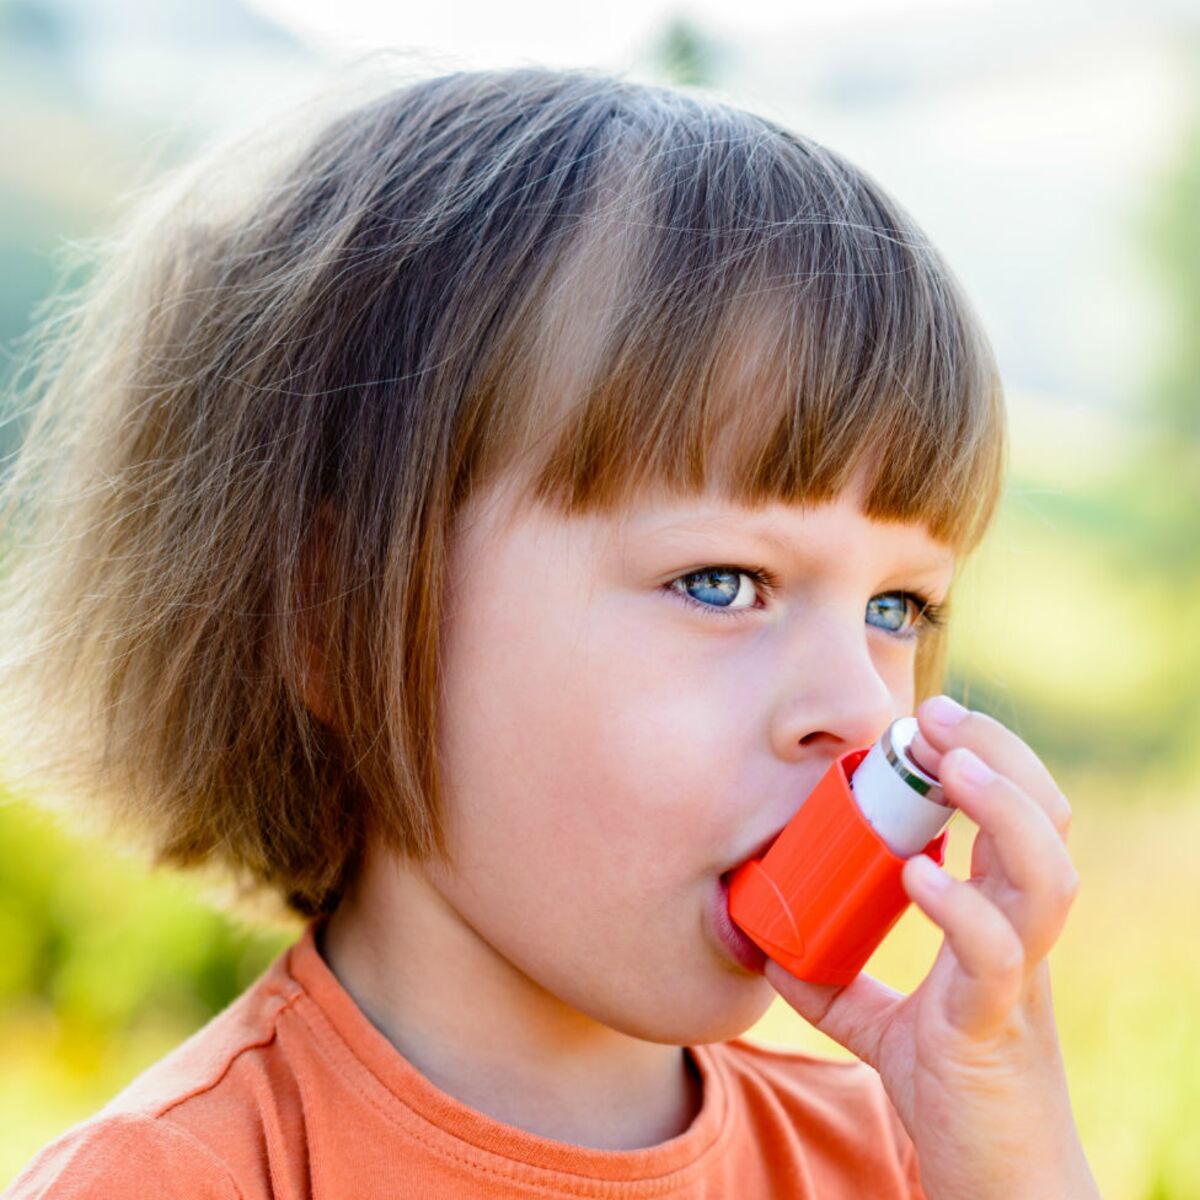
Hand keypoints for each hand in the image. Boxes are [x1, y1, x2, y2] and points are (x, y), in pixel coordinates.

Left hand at [762, 696, 1099, 1199]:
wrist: (993, 1183)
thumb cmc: (952, 1094)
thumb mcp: (881, 1023)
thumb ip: (837, 982)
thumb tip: (766, 946)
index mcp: (1001, 921)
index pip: (1017, 817)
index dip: (985, 759)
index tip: (927, 722)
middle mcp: (1022, 938)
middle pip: (1048, 822)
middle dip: (1000, 756)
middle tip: (938, 717)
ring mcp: (1018, 981)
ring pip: (1046, 877)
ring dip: (1003, 811)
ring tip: (953, 767)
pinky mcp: (995, 1029)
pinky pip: (998, 959)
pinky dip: (963, 910)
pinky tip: (920, 878)